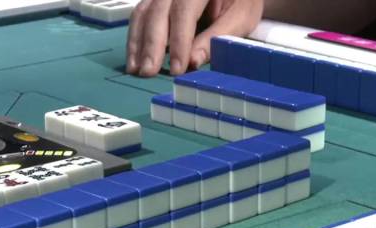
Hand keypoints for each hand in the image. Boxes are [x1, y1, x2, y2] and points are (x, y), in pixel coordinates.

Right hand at [126, 0, 263, 76]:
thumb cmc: (240, 1)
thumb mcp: (240, 18)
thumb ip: (216, 38)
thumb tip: (193, 62)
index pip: (184, 10)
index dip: (178, 40)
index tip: (177, 68)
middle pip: (157, 11)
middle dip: (151, 44)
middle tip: (148, 72)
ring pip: (143, 13)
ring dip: (137, 44)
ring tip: (136, 70)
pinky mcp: (155, 0)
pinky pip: (140, 16)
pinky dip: (136, 39)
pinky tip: (135, 60)